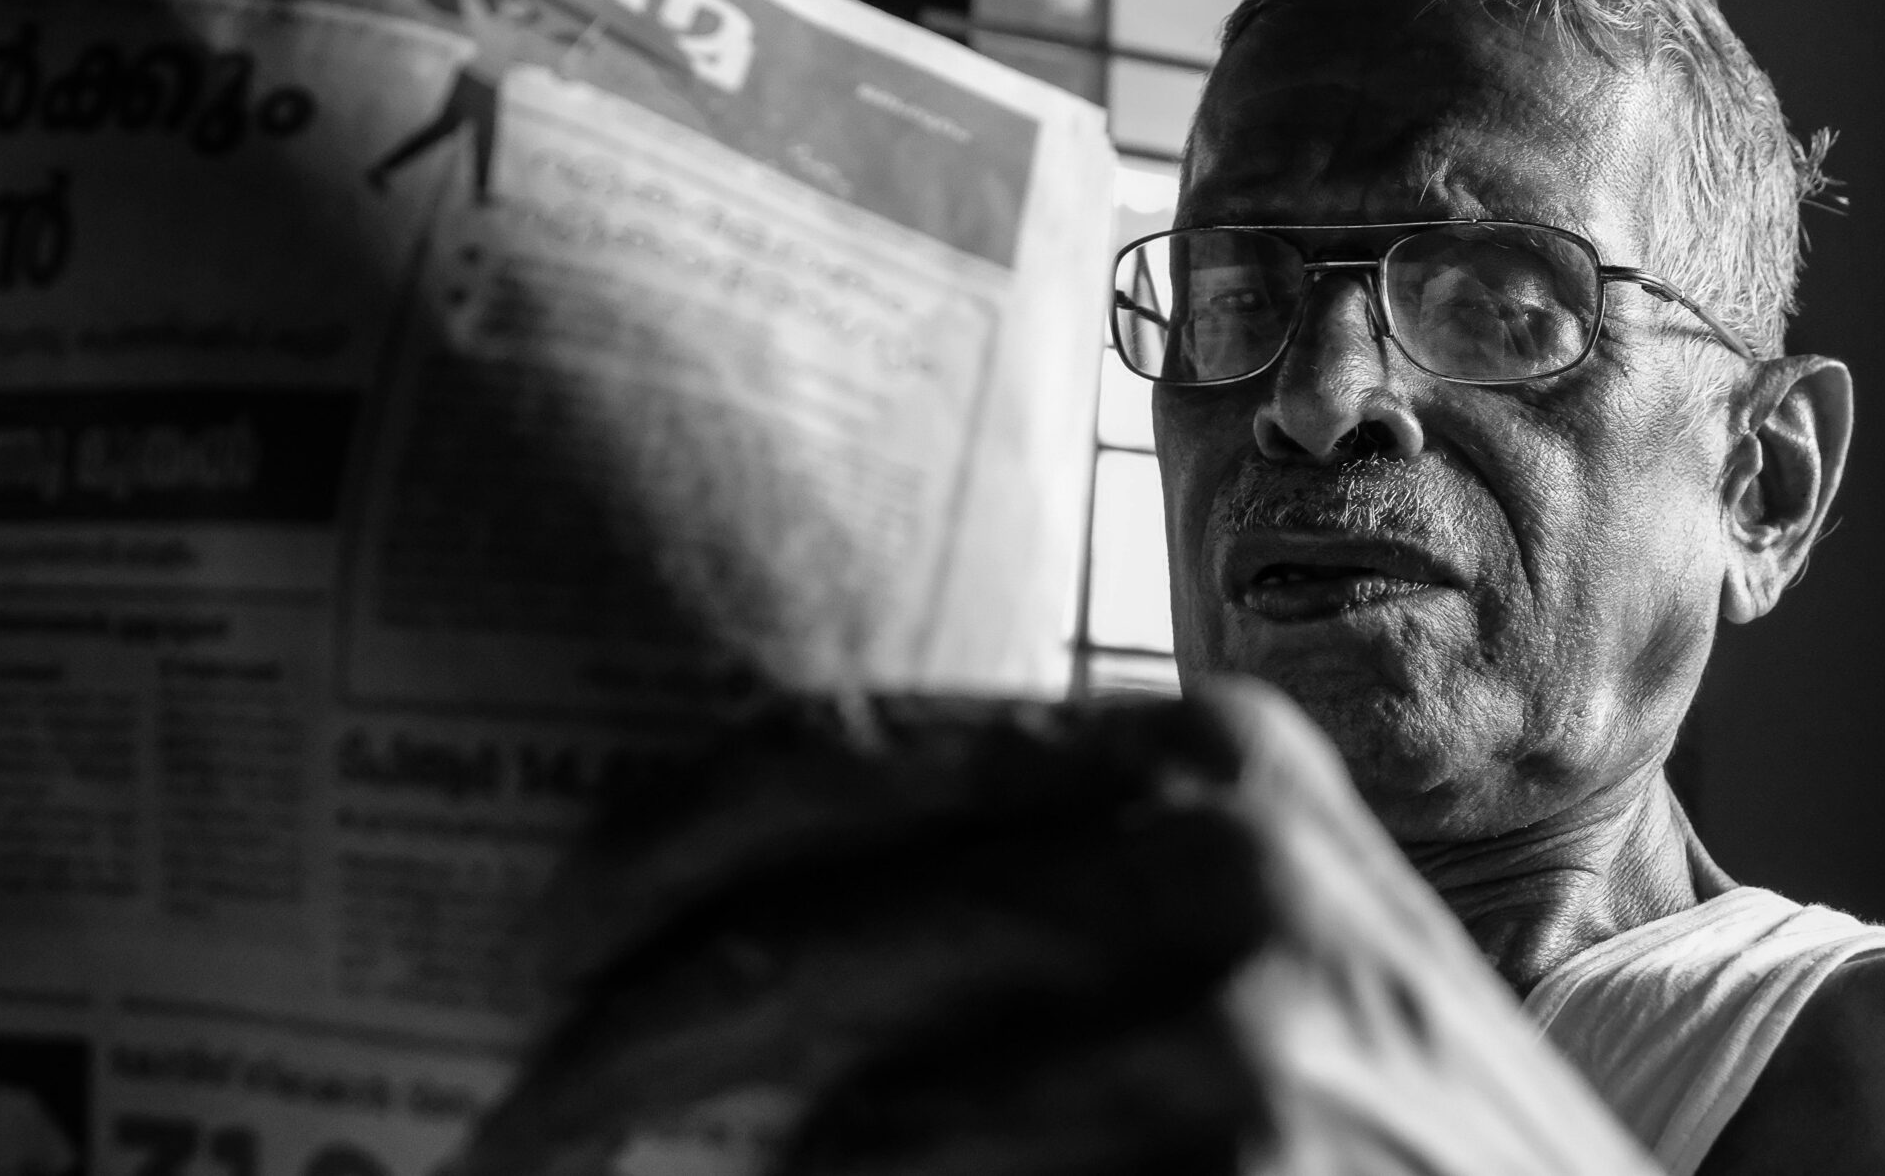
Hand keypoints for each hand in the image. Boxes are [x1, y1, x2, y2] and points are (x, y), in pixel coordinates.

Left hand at [448, 678, 1655, 1175]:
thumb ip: (1041, 891)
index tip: (538, 930)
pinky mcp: (1246, 1147)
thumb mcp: (1241, 941)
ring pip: (849, 1129)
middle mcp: (1216, 843)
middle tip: (503, 1128)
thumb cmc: (1380, 1117)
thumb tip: (733, 930)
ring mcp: (1245, 1013)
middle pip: (803, 933)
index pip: (847, 747)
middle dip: (613, 1049)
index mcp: (1192, 750)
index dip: (657, 839)